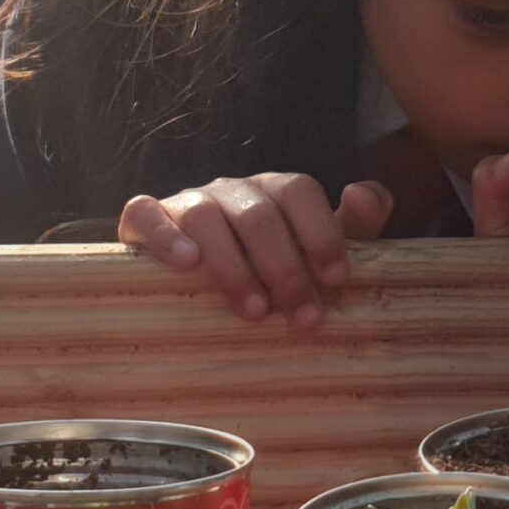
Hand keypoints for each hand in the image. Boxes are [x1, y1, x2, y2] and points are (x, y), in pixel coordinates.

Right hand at [118, 173, 393, 327]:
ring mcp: (187, 201)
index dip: (321, 232)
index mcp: (275, 193)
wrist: (195, 288)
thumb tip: (363, 195)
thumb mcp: (316, 255)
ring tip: (253, 311)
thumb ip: (353, 228)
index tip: (336, 279)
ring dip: (232, 265)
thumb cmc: (268, 273)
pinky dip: (166, 237)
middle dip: (285, 268)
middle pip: (258, 213)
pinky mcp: (145, 220)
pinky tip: (189, 264)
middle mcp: (232, 190)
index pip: (299, 190)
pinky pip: (146, 213)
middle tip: (301, 317)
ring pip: (205, 215)